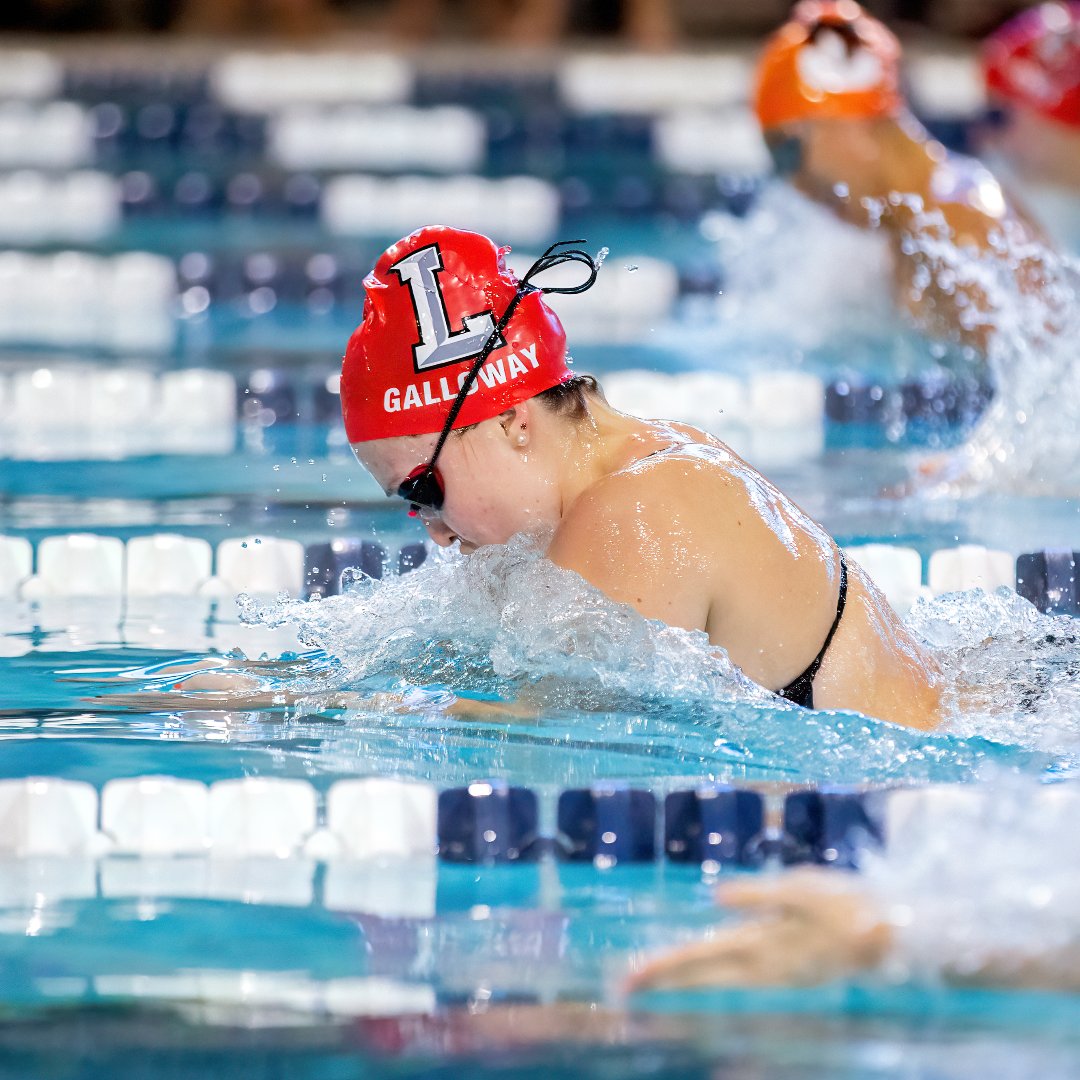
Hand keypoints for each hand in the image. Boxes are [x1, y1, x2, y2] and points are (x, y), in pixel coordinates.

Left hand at [625, 869, 891, 991]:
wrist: (895, 943)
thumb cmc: (847, 906)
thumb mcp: (800, 887)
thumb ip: (756, 893)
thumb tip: (716, 894)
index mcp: (758, 944)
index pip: (697, 957)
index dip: (661, 967)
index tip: (629, 976)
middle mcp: (762, 975)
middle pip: (700, 987)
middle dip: (661, 991)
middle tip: (626, 995)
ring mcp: (777, 991)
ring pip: (719, 1004)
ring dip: (683, 1007)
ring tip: (652, 1011)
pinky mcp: (791, 996)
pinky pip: (745, 1012)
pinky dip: (720, 1017)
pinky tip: (705, 1020)